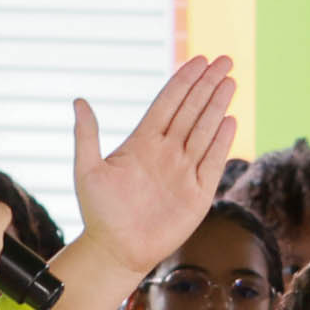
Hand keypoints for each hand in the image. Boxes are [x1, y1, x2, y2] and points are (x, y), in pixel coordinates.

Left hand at [69, 55, 242, 285]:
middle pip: (192, 110)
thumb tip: (79, 101)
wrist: (116, 250)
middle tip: (224, 60)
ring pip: (204, 130)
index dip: (183, 81)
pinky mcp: (198, 193)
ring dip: (217, 105)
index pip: (168, 103)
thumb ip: (87, 135)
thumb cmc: (99, 212)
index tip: (198, 60)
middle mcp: (167, 152)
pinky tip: (229, 120)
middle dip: (207, 84)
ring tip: (230, 81)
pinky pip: (213, 161)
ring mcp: (184, 171)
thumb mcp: (87, 170)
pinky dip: (221, 141)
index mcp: (142, 142)